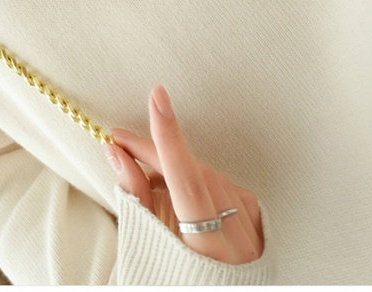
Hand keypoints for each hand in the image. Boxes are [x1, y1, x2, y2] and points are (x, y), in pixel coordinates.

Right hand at [105, 84, 263, 264]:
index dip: (167, 135)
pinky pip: (220, 183)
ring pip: (204, 173)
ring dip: (175, 173)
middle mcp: (235, 230)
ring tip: (153, 192)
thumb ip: (135, 197)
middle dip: (155, 156)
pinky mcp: (256, 213)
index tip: (158, 97)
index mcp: (208, 244)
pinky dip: (198, 184)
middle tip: (119, 143)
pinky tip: (185, 201)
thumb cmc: (181, 277)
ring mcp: (250, 220)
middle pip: (190, 171)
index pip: (184, 176)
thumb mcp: (150, 247)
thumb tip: (115, 153)